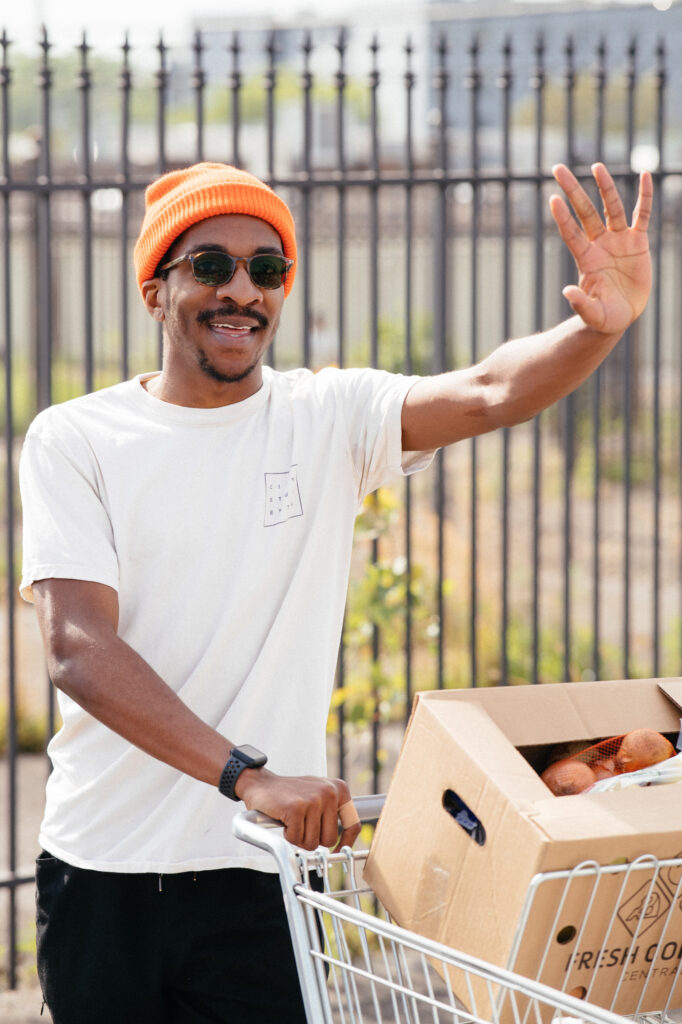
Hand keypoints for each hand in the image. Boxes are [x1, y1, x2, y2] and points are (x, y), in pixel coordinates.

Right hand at [235, 768, 360, 851]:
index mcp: (339, 789)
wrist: (261, 784)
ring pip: (312, 843)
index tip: (338, 852)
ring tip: (292, 820)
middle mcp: (330, 792)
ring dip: (299, 837)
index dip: (346, 843)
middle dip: (313, 839)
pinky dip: (288, 835)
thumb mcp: (318, 797)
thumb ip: (331, 814)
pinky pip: (296, 839)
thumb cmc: (290, 795)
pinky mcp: (297, 808)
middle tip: (301, 825)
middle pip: (329, 840)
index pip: (352, 824)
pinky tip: (284, 819)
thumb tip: (343, 846)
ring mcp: (313, 800)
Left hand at [550, 162, 651, 334]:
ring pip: (612, 208)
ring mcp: (618, 241)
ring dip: (605, 187)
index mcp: (586, 259)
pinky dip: (645, 197)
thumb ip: (581, 304)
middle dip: (573, 190)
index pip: (572, 233)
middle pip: (586, 212)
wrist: (622, 315)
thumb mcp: (594, 315)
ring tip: (596, 166)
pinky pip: (642, 215)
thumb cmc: (604, 318)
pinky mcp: (638, 242)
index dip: (563, 217)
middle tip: (557, 168)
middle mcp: (599, 244)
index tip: (553, 199)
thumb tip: (566, 291)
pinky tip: (645, 175)